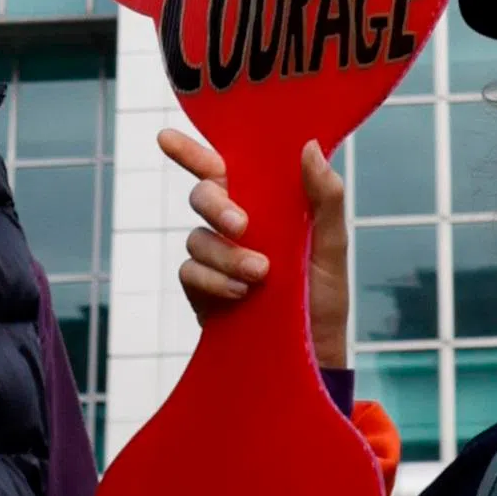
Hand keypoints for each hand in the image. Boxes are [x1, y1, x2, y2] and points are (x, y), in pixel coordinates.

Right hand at [162, 110, 348, 349]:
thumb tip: (310, 146)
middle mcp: (235, 227)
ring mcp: (216, 259)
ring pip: (197, 238)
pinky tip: (240, 295)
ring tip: (260, 276)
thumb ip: (325, 198)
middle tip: (241, 225)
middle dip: (215, 205)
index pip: (223, 168)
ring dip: (226, 255)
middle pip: (204, 195)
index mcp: (264, 204)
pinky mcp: (203, 291)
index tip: (165, 137)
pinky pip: (190, 272)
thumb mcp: (331, 247)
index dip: (191, 151)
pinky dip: (213, 281)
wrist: (311, 358)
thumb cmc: (324, 299)